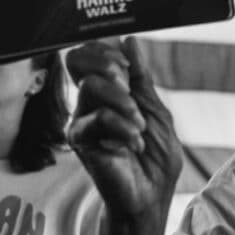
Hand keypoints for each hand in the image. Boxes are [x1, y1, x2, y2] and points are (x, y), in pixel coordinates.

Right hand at [65, 37, 182, 220]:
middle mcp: (88, 103)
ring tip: (139, 125)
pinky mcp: (80, 141)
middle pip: (78, 62)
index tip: (126, 64)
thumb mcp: (156, 110)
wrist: (152, 192)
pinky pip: (98, 119)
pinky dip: (123, 127)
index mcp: (107, 92)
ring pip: (91, 87)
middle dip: (109, 66)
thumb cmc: (156, 155)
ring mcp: (82, 121)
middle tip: (129, 88)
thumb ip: (141, 78)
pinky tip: (133, 143)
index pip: (87, 55)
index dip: (104, 50)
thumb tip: (130, 41)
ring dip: (124, 102)